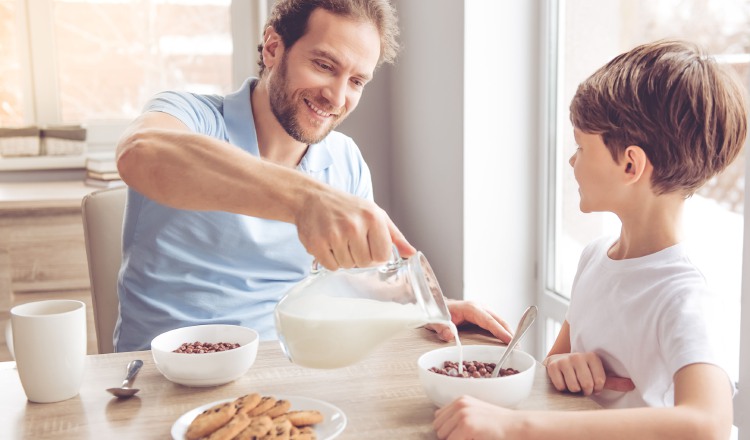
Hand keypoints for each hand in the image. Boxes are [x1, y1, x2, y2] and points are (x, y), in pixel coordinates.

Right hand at [295, 189, 414, 269]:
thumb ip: (395, 236)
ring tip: (339, 240)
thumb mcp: (375, 214)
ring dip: (344, 258)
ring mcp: (334, 234)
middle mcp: (354, 225)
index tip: (369, 245)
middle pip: (365, 263)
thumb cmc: (347, 207)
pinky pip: (331, 266)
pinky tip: (328, 244)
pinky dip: (330, 260)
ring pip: (348, 266)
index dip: (376, 255)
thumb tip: (411, 254)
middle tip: (351, 241)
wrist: (312, 198)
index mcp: (373, 217)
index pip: (383, 256)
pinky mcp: (317, 243)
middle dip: (359, 257)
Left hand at [425, 300, 512, 343]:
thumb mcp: (435, 322)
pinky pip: (496, 324)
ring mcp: (483, 311)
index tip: (510, 340)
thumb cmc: (438, 313)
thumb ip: (441, 328)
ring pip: (500, 322)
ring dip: (509, 333)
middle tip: (519, 348)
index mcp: (470, 308)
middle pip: (498, 320)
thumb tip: (449, 335)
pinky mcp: (485, 316)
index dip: (499, 330)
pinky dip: (503, 332)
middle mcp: (480, 308)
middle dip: (510, 333)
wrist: (437, 306)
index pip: (488, 320)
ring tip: (517, 347)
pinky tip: (508, 342)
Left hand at [434, 395, 516, 439]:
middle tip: (467, 437)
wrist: (516, 426)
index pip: (438, 418)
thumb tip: (438, 421)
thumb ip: (458, 415)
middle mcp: (459, 405)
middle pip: (438, 428)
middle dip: (448, 436)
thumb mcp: (476, 413)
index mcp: (461, 401)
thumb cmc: (499, 423)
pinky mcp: (467, 426)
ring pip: (443, 437)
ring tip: (472, 437)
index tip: (459, 434)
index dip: (446, 430)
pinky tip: (475, 439)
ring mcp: (463, 415)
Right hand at [545, 352, 634, 394]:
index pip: (600, 381)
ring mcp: (564, 360)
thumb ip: (613, 381)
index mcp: (592, 357)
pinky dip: (562, 388)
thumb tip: (632, 385)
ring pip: (574, 387)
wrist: (556, 364)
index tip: (593, 385)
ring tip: (572, 383)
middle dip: (585, 391)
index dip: (596, 388)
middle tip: (582, 387)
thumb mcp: (597, 376)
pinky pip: (561, 386)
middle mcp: (578, 356)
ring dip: (573, 390)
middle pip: (587, 384)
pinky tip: (562, 381)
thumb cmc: (580, 372)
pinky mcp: (552, 366)